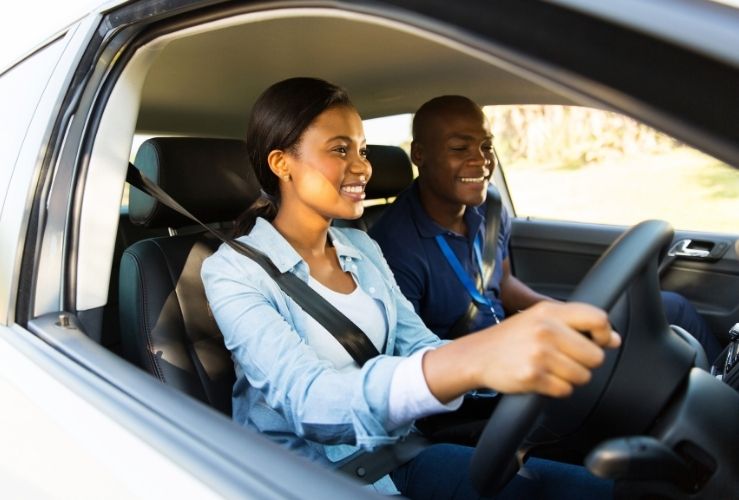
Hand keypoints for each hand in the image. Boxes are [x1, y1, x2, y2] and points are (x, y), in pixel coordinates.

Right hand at [423, 301, 619, 402]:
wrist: (477, 355)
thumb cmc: (511, 338)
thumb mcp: (541, 320)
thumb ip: (577, 325)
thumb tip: (613, 339)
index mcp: (550, 312)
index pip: (598, 319)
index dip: (604, 334)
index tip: (596, 341)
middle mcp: (546, 330)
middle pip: (595, 355)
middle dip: (585, 362)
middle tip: (565, 358)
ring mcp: (539, 354)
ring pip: (583, 376)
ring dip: (571, 377)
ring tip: (550, 368)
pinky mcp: (533, 376)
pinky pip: (565, 390)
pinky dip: (557, 389)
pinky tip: (542, 378)